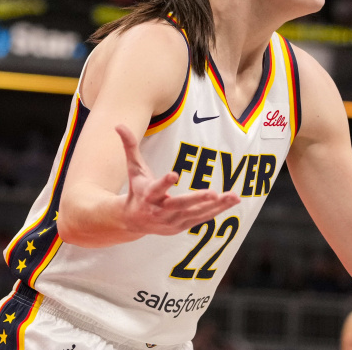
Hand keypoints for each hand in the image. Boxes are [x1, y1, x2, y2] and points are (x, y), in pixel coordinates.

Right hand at [116, 125, 239, 235]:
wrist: (132, 221)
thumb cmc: (136, 190)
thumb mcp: (133, 169)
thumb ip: (129, 147)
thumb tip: (118, 124)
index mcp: (148, 195)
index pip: (156, 188)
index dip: (164, 182)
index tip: (174, 174)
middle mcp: (160, 210)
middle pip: (180, 205)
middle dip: (196, 199)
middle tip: (212, 193)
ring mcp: (172, 221)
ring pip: (196, 213)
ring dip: (216, 206)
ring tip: (233, 196)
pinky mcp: (182, 226)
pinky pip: (202, 218)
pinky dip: (218, 210)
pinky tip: (232, 201)